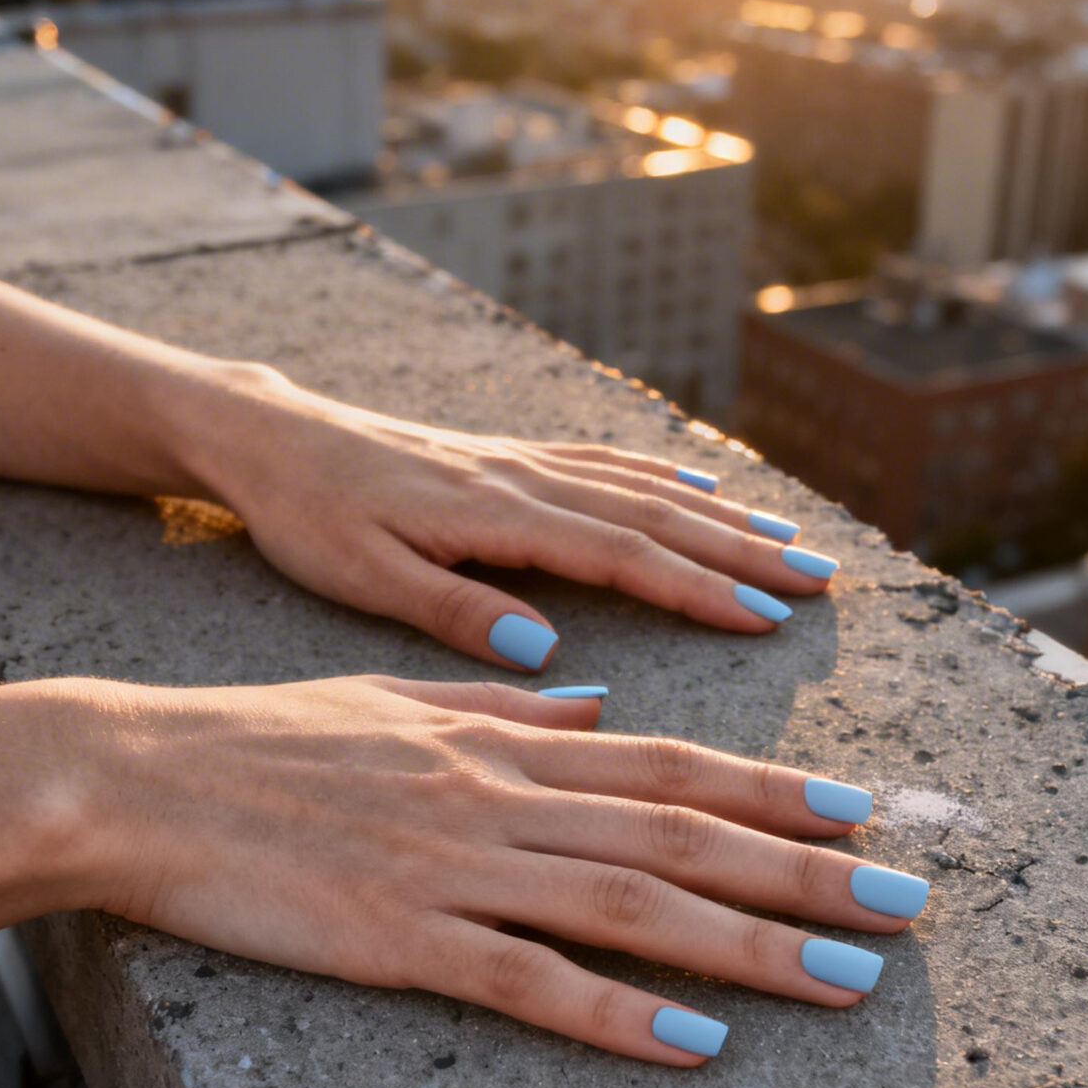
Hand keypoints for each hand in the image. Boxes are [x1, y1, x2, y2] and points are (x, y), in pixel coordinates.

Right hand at [91, 676, 926, 1062]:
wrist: (133, 774)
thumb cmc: (254, 742)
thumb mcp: (389, 695)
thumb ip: (497, 698)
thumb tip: (589, 699)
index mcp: (497, 739)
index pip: (664, 761)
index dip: (771, 786)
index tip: (859, 809)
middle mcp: (497, 794)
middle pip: (679, 831)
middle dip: (804, 868)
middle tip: (906, 898)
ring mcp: (452, 865)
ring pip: (632, 904)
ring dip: (750, 944)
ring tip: (851, 979)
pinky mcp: (396, 937)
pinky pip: (527, 983)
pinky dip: (618, 1016)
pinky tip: (696, 1046)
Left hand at [190, 377, 838, 669]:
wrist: (266, 435)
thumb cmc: (307, 517)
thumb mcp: (361, 576)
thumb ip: (456, 611)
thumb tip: (549, 652)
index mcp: (496, 514)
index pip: (620, 553)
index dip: (698, 587)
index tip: (765, 619)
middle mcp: (524, 478)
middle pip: (656, 512)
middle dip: (744, 549)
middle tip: (821, 582)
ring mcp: (521, 461)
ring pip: (643, 484)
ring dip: (724, 513)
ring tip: (794, 541)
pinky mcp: (507, 457)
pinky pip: (605, 460)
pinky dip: (665, 472)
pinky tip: (701, 484)